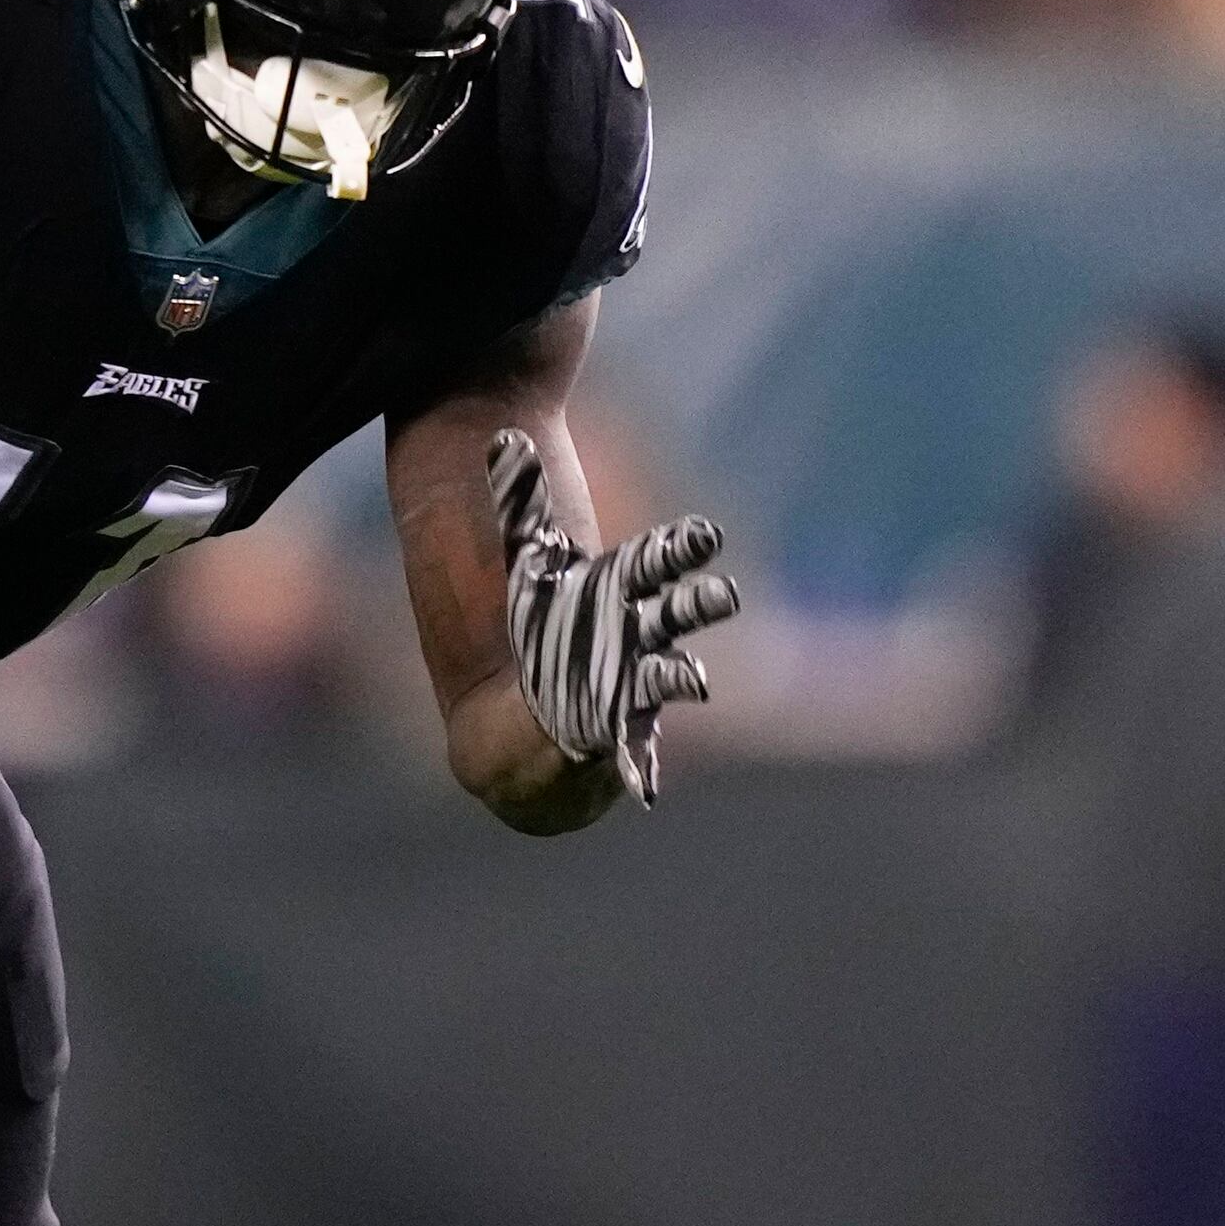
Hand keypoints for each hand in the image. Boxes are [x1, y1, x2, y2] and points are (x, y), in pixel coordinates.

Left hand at [488, 427, 736, 805]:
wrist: (531, 694)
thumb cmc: (539, 618)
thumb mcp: (523, 559)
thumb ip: (519, 503)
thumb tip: (500, 436)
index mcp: (621, 586)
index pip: (659, 560)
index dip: (683, 549)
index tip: (707, 535)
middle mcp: (639, 632)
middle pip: (676, 613)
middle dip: (699, 605)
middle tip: (724, 596)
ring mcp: (634, 680)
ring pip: (664, 675)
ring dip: (679, 678)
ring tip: (694, 681)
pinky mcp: (621, 728)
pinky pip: (634, 748)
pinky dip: (639, 767)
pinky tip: (643, 789)